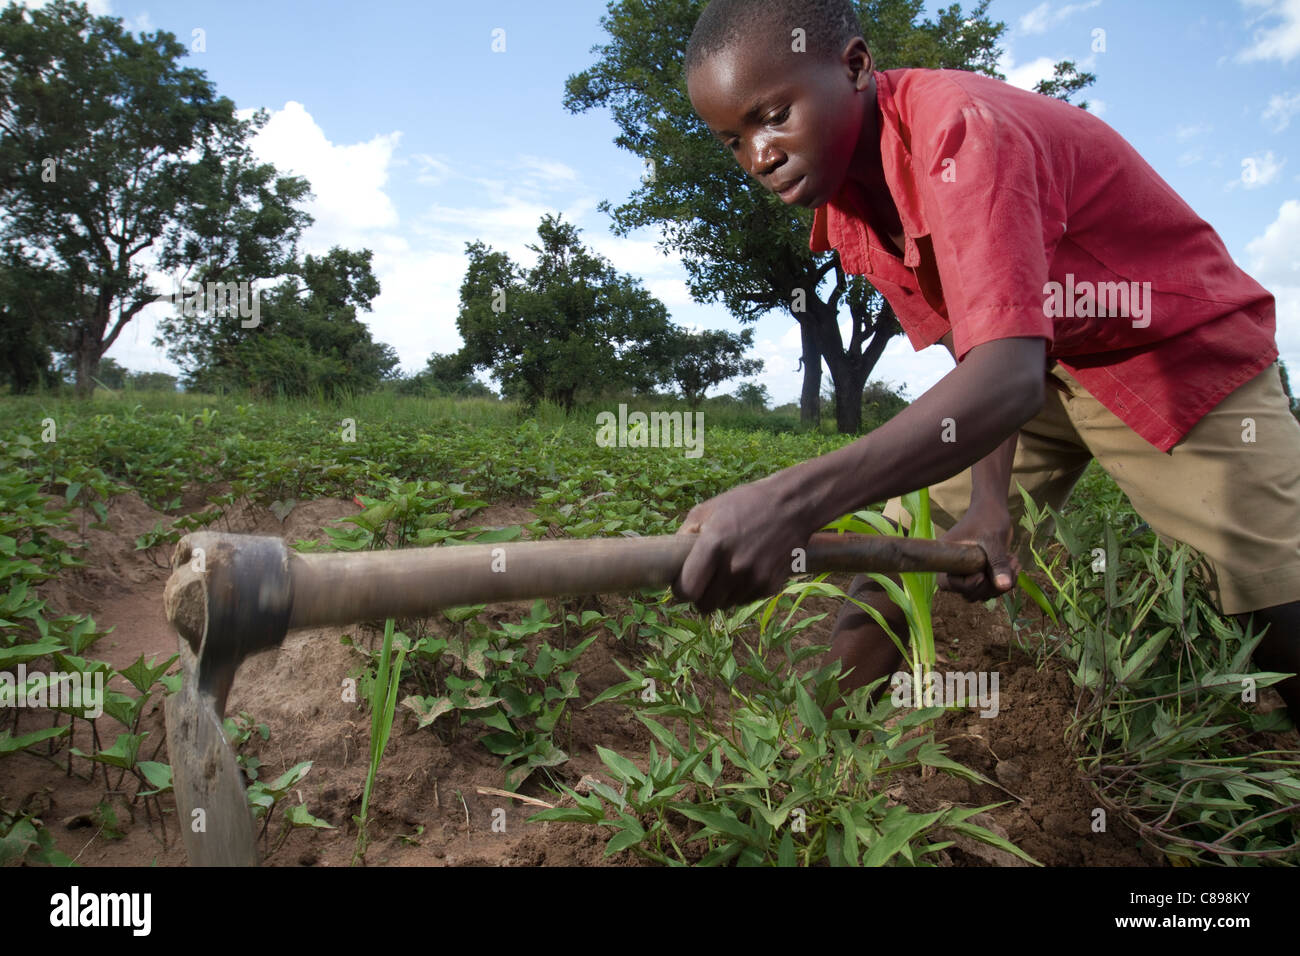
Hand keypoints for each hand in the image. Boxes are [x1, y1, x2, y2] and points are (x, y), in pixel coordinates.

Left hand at [672, 475, 808, 613]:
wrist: (794, 505)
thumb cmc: (747, 502)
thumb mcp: (709, 508)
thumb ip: (685, 533)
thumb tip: (671, 558)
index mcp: (714, 545)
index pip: (687, 590)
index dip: (680, 590)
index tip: (682, 584)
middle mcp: (734, 567)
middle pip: (704, 605)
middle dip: (699, 596)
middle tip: (703, 582)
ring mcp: (755, 579)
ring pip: (725, 605)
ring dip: (721, 595)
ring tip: (727, 572)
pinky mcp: (771, 586)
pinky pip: (746, 600)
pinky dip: (741, 592)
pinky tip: (746, 571)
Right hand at [937, 501, 1019, 601]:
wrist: (994, 507)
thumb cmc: (989, 518)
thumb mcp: (994, 540)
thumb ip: (998, 563)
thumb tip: (1004, 586)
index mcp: (947, 557)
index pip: (947, 584)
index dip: (966, 585)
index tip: (982, 574)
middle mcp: (955, 567)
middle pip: (968, 593)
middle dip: (991, 585)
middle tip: (1008, 565)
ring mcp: (968, 571)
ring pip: (980, 593)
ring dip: (1000, 585)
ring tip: (1014, 563)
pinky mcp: (980, 571)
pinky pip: (989, 588)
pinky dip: (1004, 582)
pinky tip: (1014, 564)